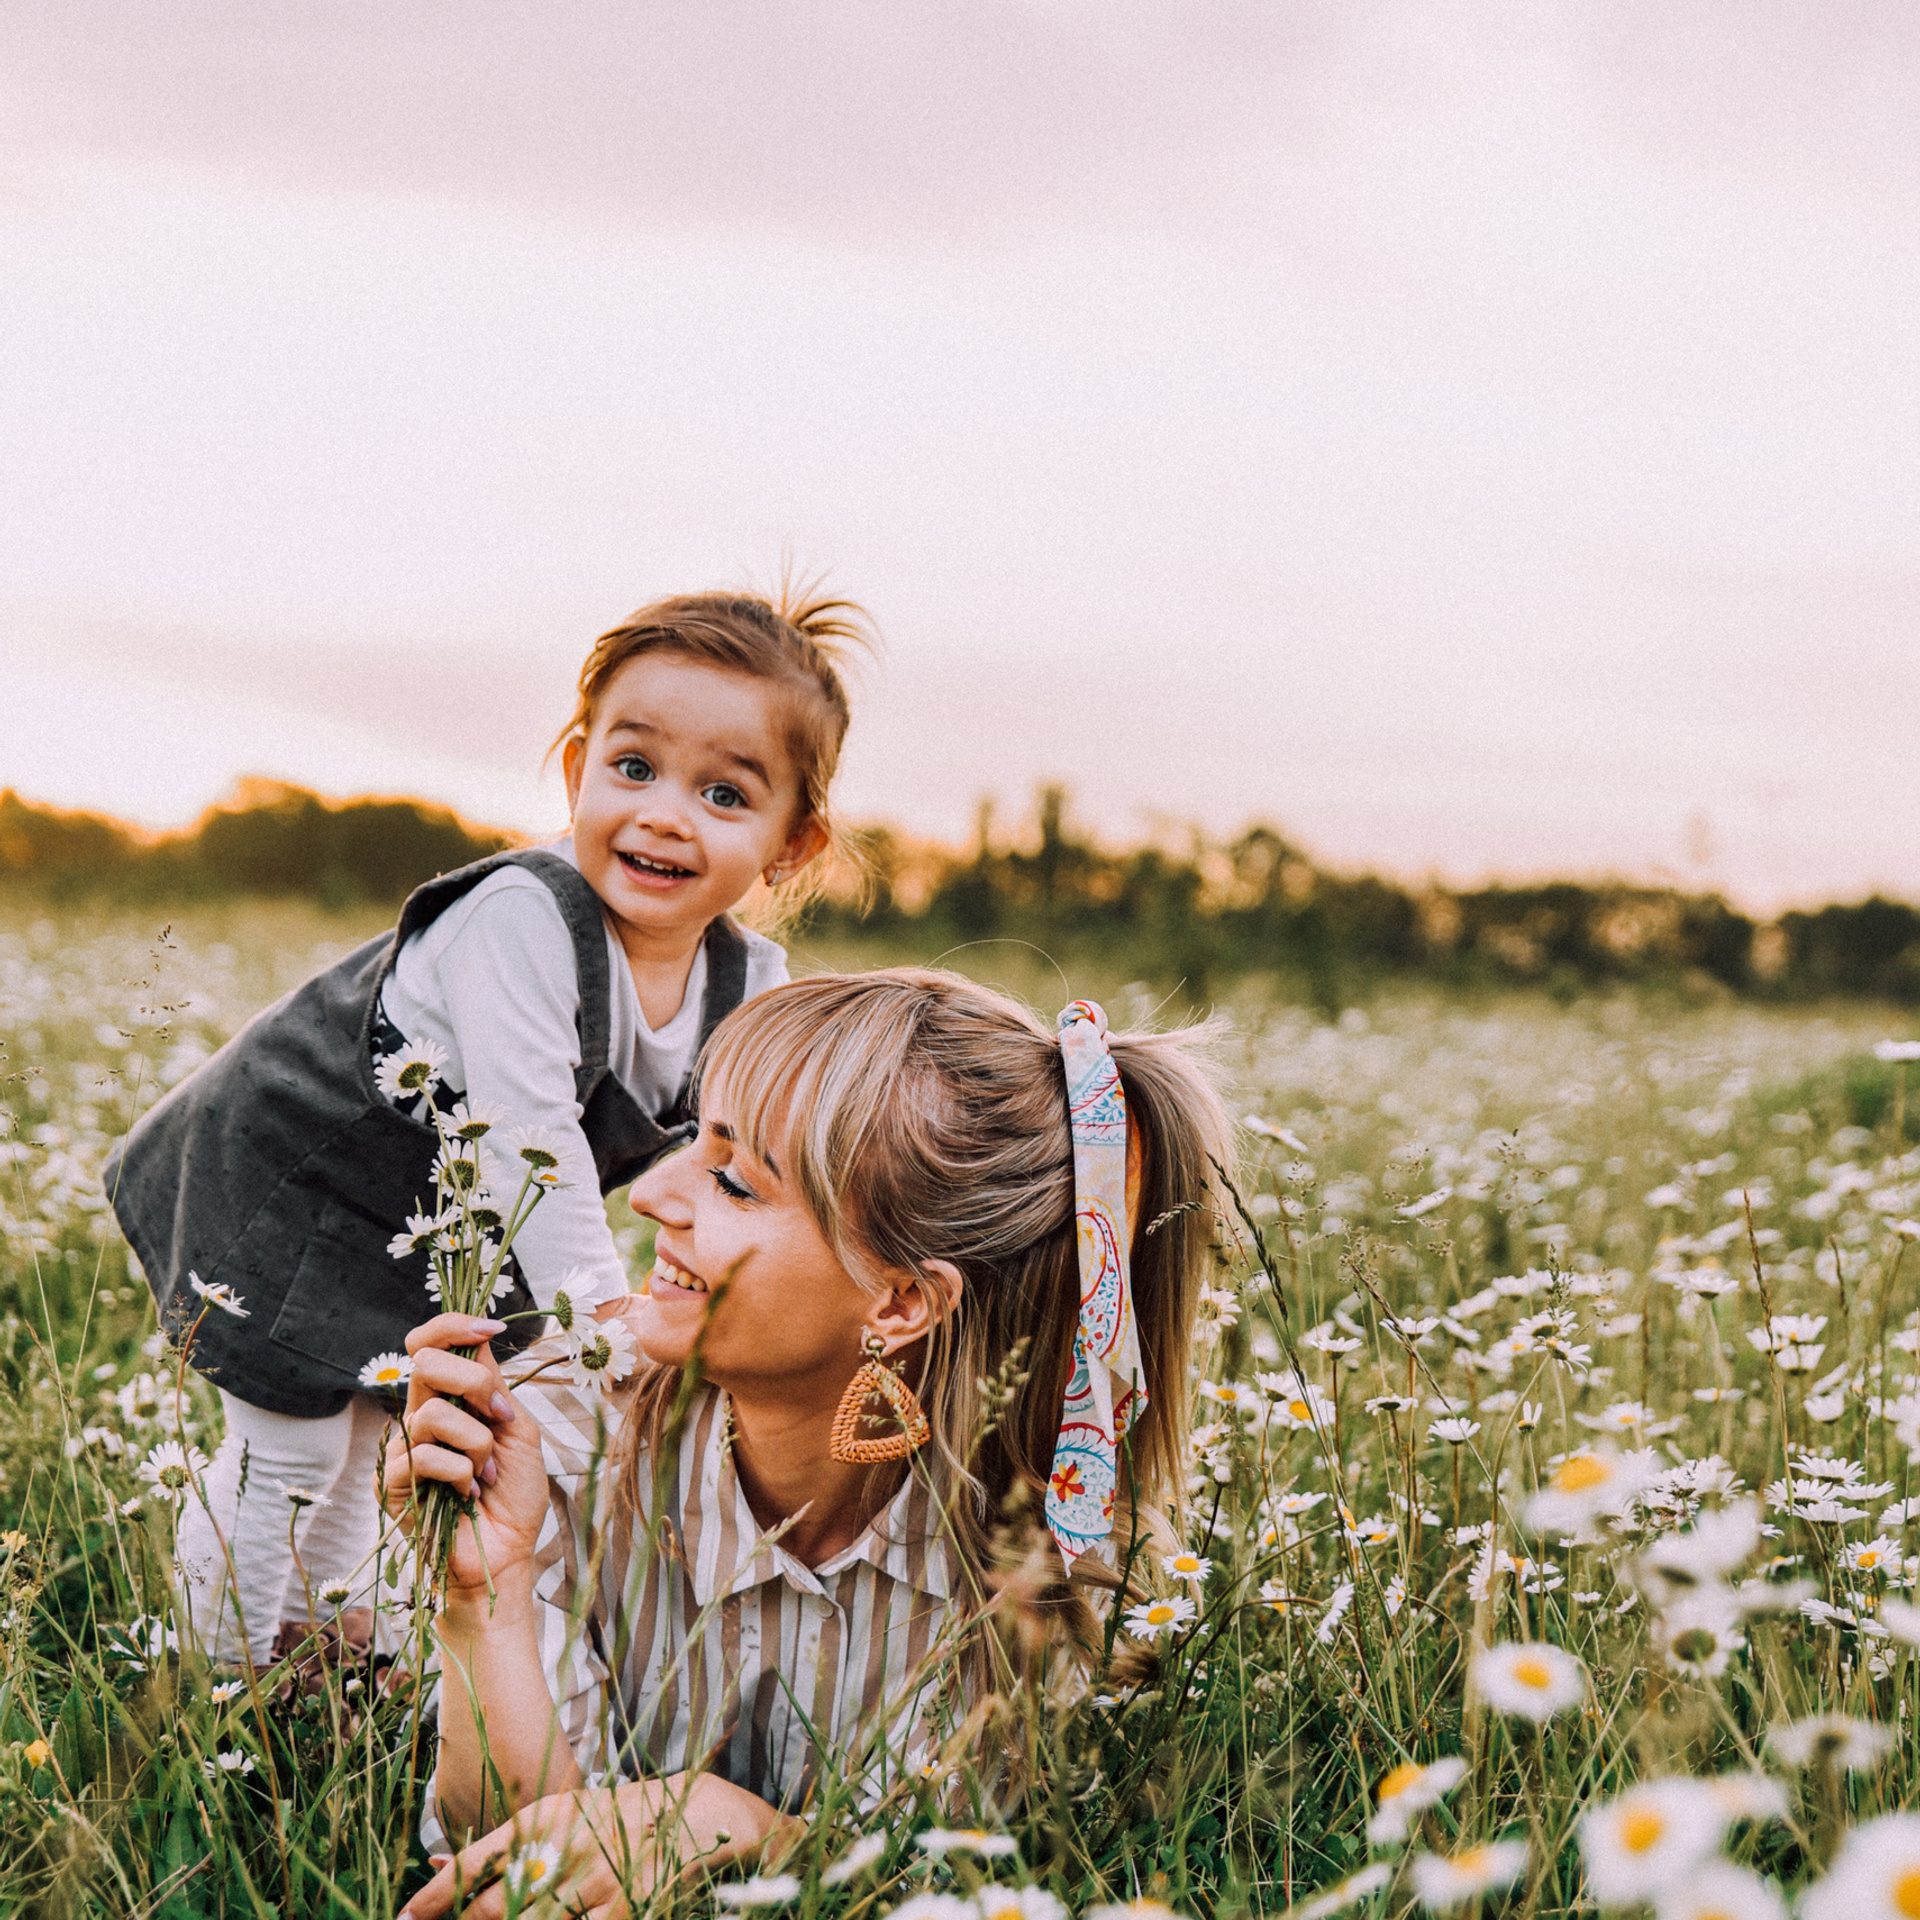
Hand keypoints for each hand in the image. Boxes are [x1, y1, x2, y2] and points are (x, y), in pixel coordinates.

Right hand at [382, 1314, 548, 1599]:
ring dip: (476, 1443)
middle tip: (498, 1417)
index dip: (453, 1326)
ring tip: (486, 1474)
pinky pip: (424, 1456)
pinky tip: (468, 1494)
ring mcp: (404, 1449)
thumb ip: (494, 1386)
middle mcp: (420, 1417)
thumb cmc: (514, 1494)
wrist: (507, 1553)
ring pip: (432, 1412)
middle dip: (474, 1383)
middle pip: (425, 1362)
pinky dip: (461, 1473)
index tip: (490, 1328)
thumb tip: (477, 1337)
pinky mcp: (393, 1484)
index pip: (430, 1344)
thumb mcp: (517, 1429)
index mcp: (448, 1399)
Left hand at [398, 1774, 791, 1918]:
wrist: (697, 1810)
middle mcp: (565, 1844)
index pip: (476, 1859)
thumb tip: (433, 1864)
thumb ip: (505, 1846)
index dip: (435, 1895)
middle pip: (495, 1903)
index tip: (402, 1919)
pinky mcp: (627, 1905)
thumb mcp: (561, 1816)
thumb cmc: (617, 1816)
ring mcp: (597, 1877)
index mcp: (546, 1816)